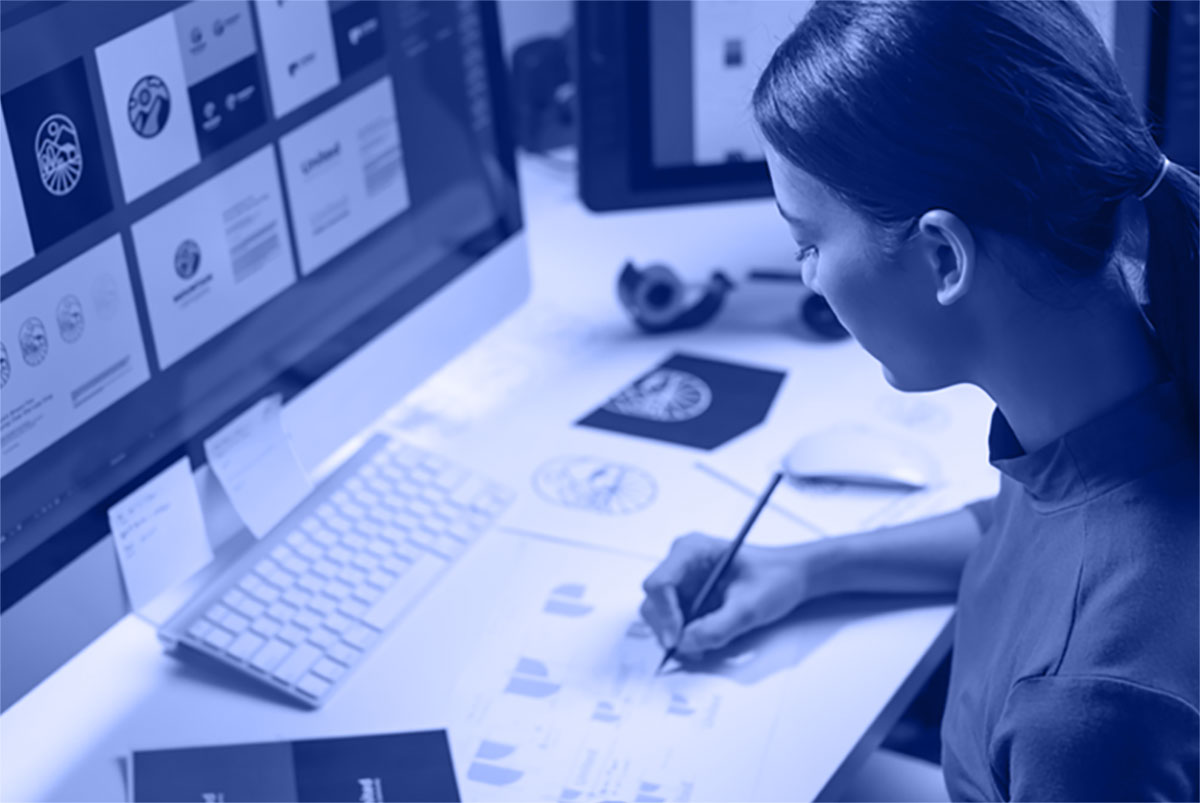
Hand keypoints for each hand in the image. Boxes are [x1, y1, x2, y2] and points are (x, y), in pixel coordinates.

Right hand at [639, 532, 821, 658]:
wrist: (791, 578)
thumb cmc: (775, 578)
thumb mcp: (750, 606)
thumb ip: (716, 627)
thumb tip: (685, 644)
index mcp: (691, 550)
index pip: (659, 583)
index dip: (664, 614)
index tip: (677, 639)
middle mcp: (680, 564)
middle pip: (654, 602)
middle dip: (668, 629)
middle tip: (691, 649)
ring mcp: (683, 582)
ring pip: (661, 616)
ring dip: (677, 636)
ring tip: (702, 647)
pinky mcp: (689, 599)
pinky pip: (675, 623)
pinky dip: (685, 637)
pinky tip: (705, 641)